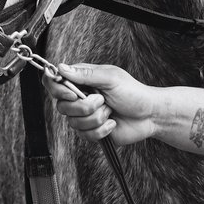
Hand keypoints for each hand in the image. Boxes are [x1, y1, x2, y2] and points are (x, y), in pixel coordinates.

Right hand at [44, 63, 158, 145]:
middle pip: (62, 106)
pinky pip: (85, 135)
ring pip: (73, 123)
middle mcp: (80, 97)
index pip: (55, 81)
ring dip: (97, 118)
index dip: (57, 89)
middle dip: (85, 107)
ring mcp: (85, 115)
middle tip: (103, 100)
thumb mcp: (111, 78)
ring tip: (110, 111)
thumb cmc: (133, 92)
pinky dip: (102, 130)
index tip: (73, 94)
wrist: (148, 115)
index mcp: (83, 80)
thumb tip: (61, 68)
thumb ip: (86, 74)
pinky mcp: (91, 131)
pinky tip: (112, 122)